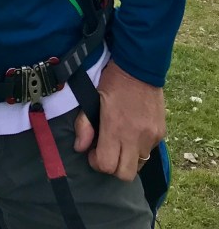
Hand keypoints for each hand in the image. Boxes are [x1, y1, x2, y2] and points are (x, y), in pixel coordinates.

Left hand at [73, 60, 165, 180]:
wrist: (140, 65)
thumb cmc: (113, 79)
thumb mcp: (92, 97)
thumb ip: (84, 124)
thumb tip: (80, 147)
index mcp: (116, 127)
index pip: (107, 165)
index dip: (97, 163)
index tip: (92, 152)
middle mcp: (136, 137)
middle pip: (125, 174)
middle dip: (113, 168)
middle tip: (105, 151)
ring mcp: (151, 136)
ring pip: (139, 165)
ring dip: (127, 159)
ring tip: (119, 142)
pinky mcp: (161, 132)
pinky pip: (149, 151)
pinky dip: (139, 148)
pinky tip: (132, 133)